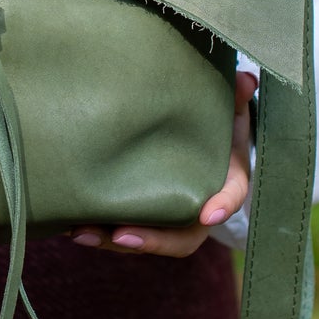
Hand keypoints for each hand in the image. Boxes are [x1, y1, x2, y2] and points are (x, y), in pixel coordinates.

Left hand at [69, 69, 256, 259]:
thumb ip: (236, 96)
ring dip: (112, 240)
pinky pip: (123, 232)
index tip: (208, 213)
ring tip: (82, 232)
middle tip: (122, 236)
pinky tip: (72, 225)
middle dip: (152, 240)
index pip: (231, 196)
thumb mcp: (231, 109)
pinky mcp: (143, 217)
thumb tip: (246, 78)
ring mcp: (169, 217)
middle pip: (182, 237)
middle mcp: (198, 209)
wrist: (200, 139)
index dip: (223, 205)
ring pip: (147, 240)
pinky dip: (100, 232)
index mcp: (227, 182)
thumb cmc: (218, 125)